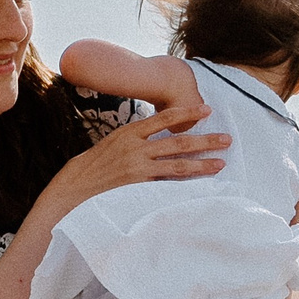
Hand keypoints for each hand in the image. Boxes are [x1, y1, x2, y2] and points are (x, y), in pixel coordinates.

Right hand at [44, 105, 225, 215]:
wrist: (72, 188)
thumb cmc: (90, 167)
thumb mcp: (111, 144)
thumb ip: (134, 141)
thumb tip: (155, 139)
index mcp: (129, 133)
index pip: (165, 118)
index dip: (188, 114)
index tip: (206, 110)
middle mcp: (136, 148)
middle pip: (179, 142)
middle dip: (205, 140)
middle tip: (227, 140)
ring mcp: (138, 169)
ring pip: (178, 164)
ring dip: (202, 164)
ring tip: (220, 163)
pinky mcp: (138, 188)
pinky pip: (167, 184)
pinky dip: (185, 185)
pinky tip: (200, 185)